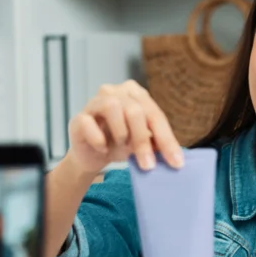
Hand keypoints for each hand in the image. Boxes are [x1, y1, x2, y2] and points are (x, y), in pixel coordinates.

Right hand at [66, 80, 182, 174]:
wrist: (93, 156)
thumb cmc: (120, 144)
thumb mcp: (143, 144)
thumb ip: (157, 143)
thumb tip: (174, 155)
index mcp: (136, 94)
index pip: (155, 114)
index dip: (166, 139)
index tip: (175, 162)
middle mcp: (115, 91)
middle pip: (135, 110)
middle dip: (143, 140)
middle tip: (148, 165)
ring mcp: (95, 102)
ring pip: (112, 106)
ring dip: (121, 132)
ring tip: (122, 145)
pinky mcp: (79, 117)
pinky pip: (88, 122)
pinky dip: (98, 139)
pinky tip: (103, 148)